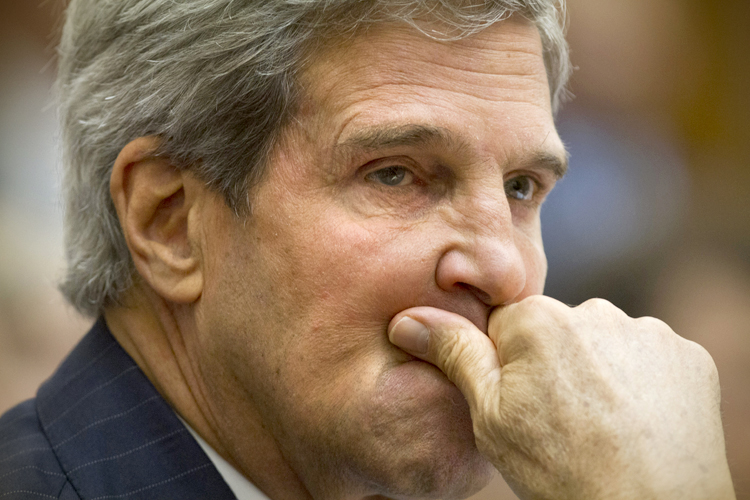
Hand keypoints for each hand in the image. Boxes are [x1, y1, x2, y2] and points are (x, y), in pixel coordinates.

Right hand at [388, 296, 734, 499]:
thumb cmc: (559, 471)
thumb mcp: (490, 417)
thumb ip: (455, 355)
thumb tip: (408, 318)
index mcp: (537, 320)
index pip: (506, 327)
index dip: (507, 368)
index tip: (521, 405)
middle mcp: (594, 311)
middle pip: (556, 331)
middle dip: (552, 365)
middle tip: (560, 421)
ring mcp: (646, 333)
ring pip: (603, 344)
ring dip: (598, 372)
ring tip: (601, 426)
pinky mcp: (688, 356)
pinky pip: (648, 359)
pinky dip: (641, 383)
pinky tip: (636, 422)